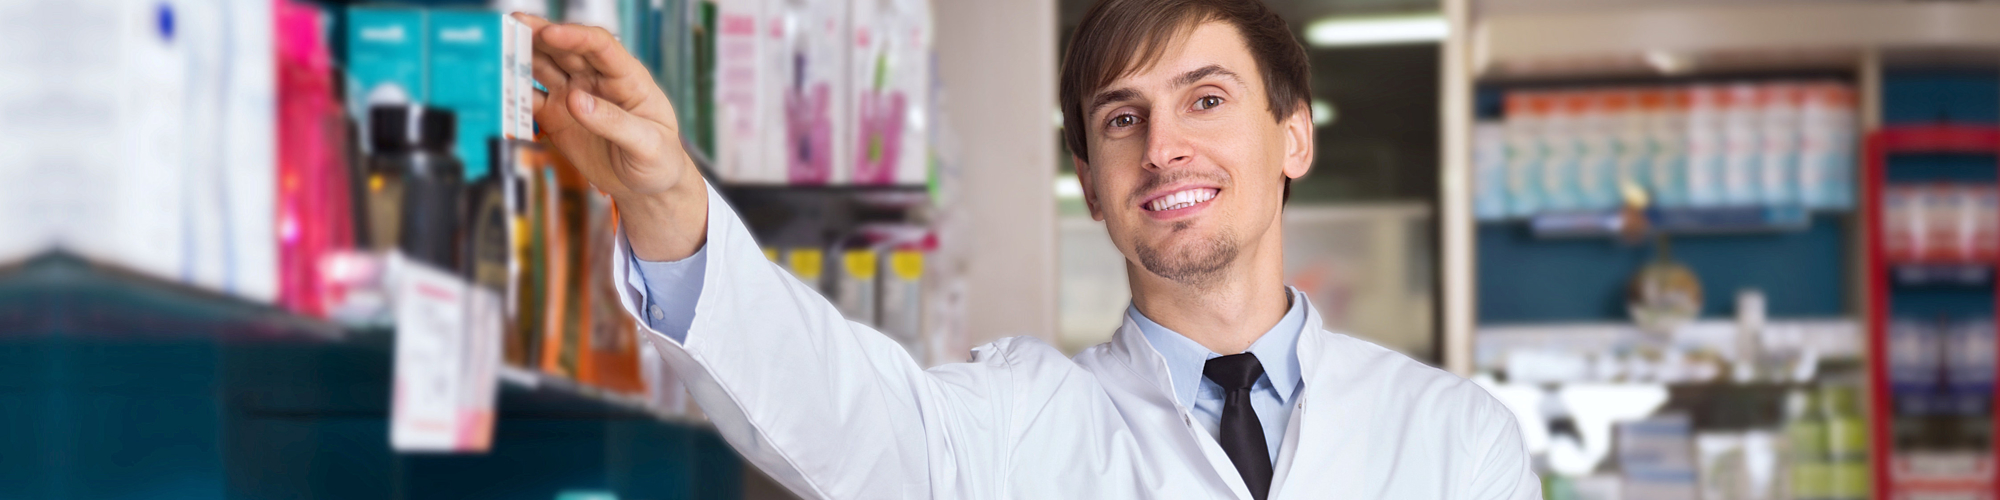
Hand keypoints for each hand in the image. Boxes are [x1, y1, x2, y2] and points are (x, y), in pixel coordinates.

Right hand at [517, 13, 706, 260]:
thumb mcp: (648, 145)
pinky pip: (532, 100)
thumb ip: (614, 122)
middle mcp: (598, 80)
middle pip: (566, 50)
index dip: (576, 36)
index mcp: (628, 78)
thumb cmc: (659, 159)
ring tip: (498, 48)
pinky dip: (515, 93)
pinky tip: (500, 87)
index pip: (601, 46)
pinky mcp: (558, 116)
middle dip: (540, 36)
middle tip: (513, 26)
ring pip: (545, 68)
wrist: (647, 187)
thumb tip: (575, 100)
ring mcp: (575, 96)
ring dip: (523, 56)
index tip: (551, 32)